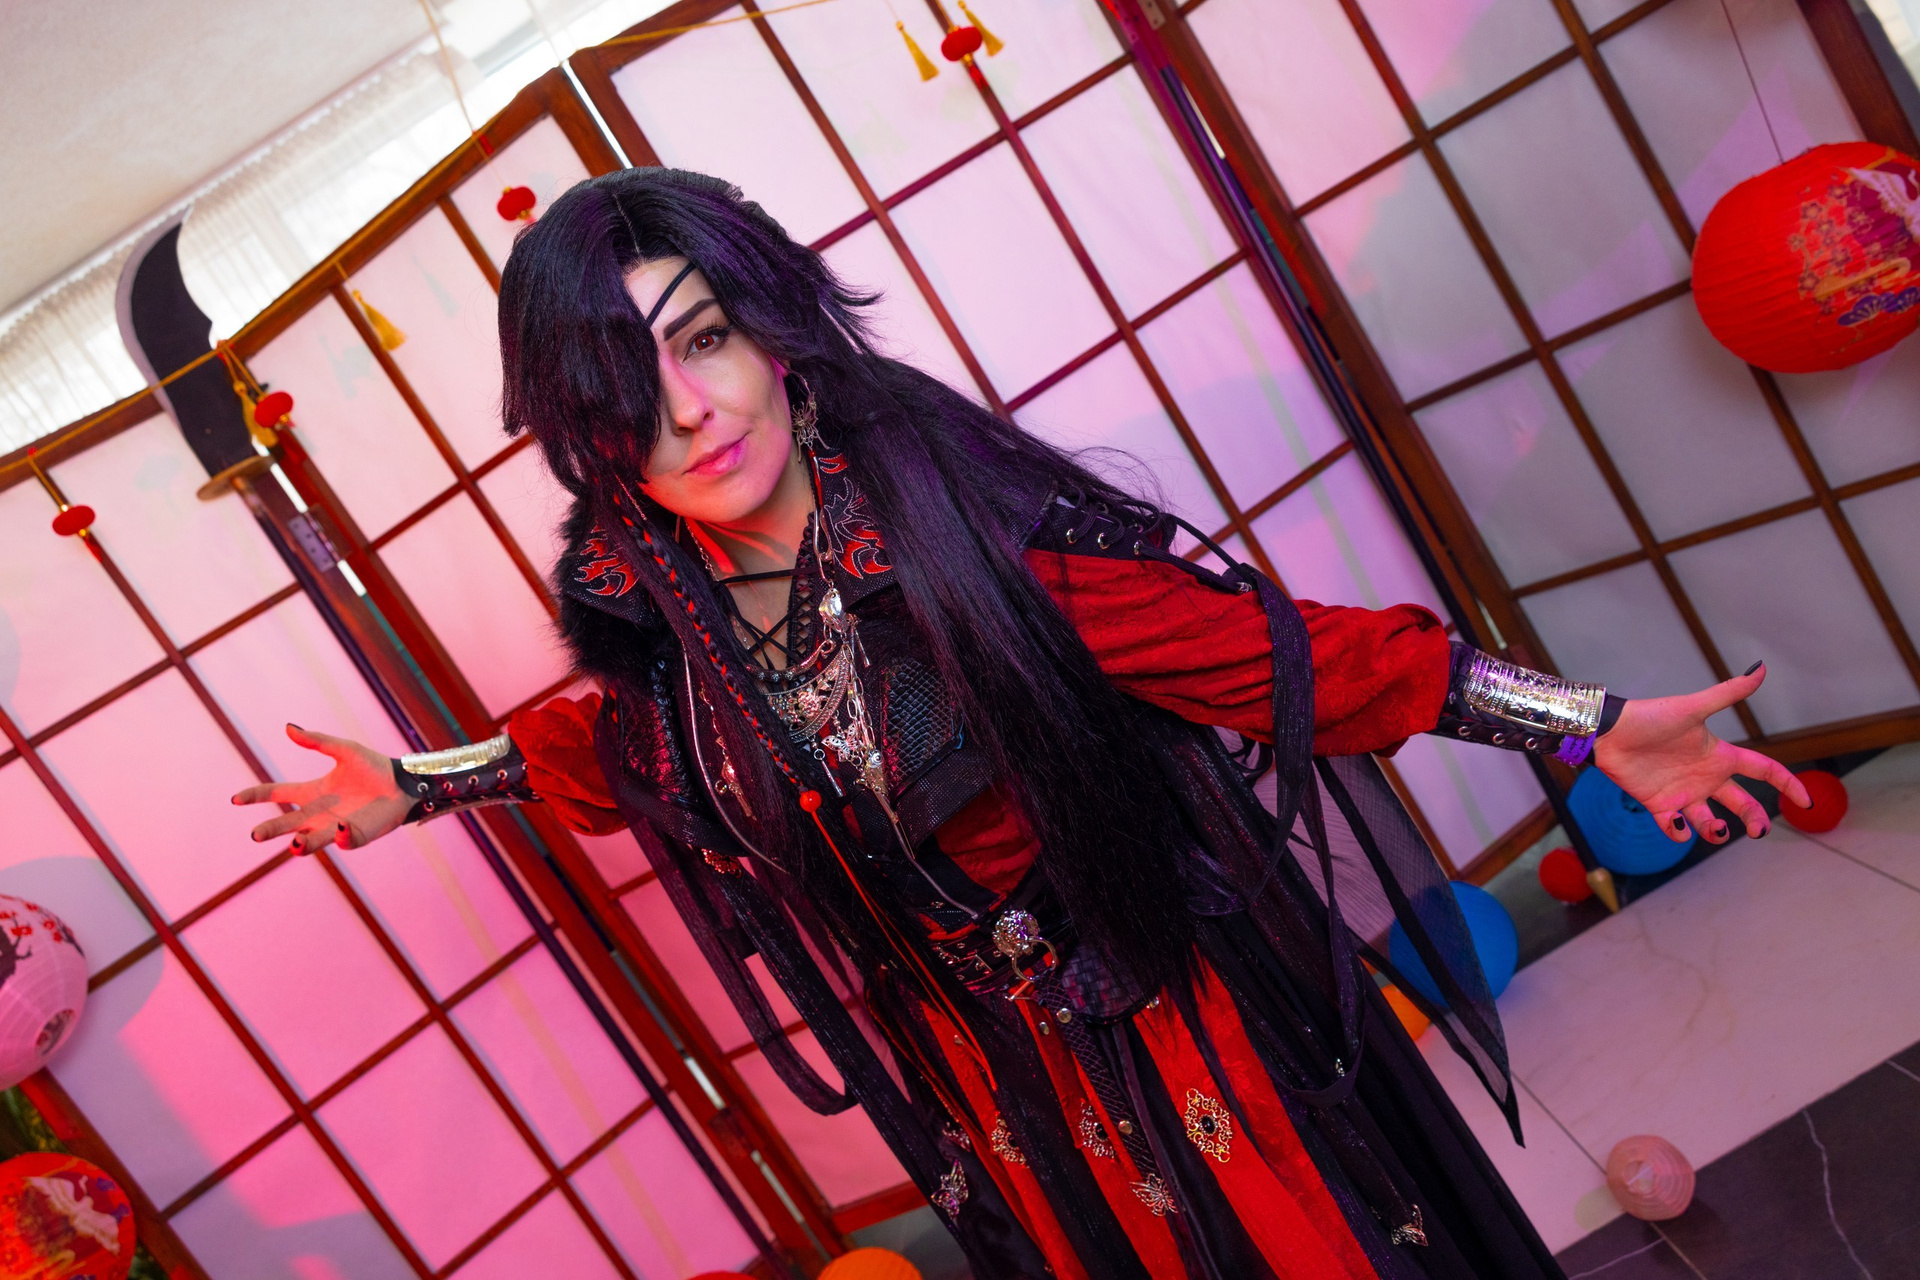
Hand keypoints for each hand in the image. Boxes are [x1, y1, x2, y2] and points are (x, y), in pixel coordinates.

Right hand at [231, 724, 408, 856]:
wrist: (403, 783)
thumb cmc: (373, 767)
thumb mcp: (344, 750)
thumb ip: (317, 742)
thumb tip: (288, 727)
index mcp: (312, 791)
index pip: (278, 794)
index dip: (256, 796)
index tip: (235, 799)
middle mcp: (319, 813)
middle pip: (287, 824)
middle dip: (271, 830)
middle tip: (255, 835)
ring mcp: (335, 827)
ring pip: (310, 841)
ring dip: (301, 844)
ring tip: (294, 844)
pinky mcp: (354, 836)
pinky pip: (343, 840)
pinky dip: (340, 835)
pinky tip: (341, 825)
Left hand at [1593, 663, 1810, 844]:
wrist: (1609, 733)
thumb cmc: (1650, 717)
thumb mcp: (1693, 707)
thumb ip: (1728, 692)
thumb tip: (1762, 668)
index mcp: (1720, 755)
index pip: (1764, 771)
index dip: (1787, 784)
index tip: (1805, 802)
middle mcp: (1706, 776)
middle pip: (1742, 802)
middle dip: (1754, 818)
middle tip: (1756, 831)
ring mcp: (1683, 792)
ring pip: (1709, 821)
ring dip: (1715, 831)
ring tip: (1714, 828)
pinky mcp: (1659, 804)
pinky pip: (1673, 827)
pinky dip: (1678, 832)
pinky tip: (1676, 825)